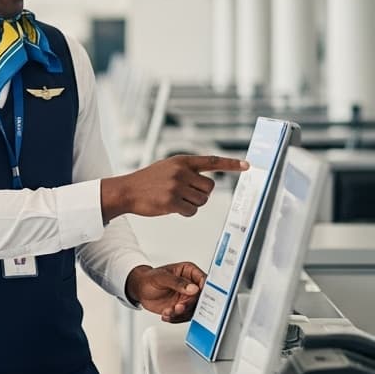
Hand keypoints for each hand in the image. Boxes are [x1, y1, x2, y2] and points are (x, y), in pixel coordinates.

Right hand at [102, 155, 248, 220]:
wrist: (126, 190)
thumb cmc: (148, 181)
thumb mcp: (167, 167)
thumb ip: (187, 171)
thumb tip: (208, 185)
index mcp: (182, 161)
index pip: (212, 161)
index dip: (231, 164)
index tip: (248, 165)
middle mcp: (181, 172)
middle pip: (210, 187)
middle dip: (202, 194)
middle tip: (187, 194)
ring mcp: (176, 187)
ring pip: (202, 201)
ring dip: (193, 204)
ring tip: (176, 200)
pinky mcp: (171, 202)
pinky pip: (192, 211)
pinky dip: (185, 212)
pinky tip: (172, 207)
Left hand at [125, 262, 205, 322]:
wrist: (140, 289)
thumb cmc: (150, 278)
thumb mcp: (161, 277)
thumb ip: (177, 282)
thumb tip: (193, 288)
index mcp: (189, 272)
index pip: (204, 280)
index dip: (204, 289)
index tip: (197, 296)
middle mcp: (191, 286)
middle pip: (200, 298)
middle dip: (189, 305)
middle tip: (178, 307)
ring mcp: (187, 298)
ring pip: (193, 309)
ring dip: (181, 313)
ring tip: (169, 311)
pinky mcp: (182, 308)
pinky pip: (184, 316)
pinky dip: (175, 318)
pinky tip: (166, 315)